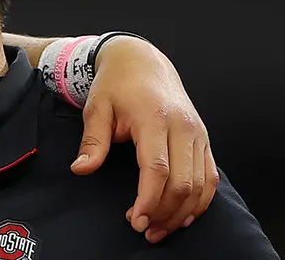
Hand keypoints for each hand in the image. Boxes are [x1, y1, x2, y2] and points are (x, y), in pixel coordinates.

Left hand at [70, 36, 218, 243]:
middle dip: (165, 212)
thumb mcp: (96, 107)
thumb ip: (92, 140)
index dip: (149, 199)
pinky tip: (183, 214)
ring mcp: (197, 133)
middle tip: (144, 230)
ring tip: (161, 228)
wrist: (142, 61)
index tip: (136, 219)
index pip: (157, 168)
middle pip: (183, 181)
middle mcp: (183, 126)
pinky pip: (210, 176)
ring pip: (201, 183)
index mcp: (154, 117)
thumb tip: (81, 169)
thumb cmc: (116, 85)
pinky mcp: (204, 139)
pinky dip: (200, 199)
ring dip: (183, 211)